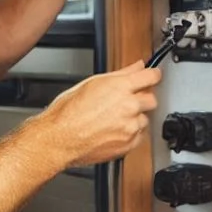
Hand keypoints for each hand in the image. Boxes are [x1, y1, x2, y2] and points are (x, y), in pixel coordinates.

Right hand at [35, 60, 161, 167]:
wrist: (59, 139)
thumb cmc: (68, 112)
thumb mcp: (91, 83)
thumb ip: (121, 74)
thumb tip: (136, 66)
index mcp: (120, 88)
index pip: (151, 76)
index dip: (152, 75)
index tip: (151, 76)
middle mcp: (129, 107)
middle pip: (151, 99)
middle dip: (142, 98)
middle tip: (126, 100)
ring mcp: (130, 127)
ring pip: (144, 119)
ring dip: (135, 117)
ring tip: (113, 118)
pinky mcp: (128, 144)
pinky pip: (139, 136)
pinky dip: (131, 133)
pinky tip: (114, 130)